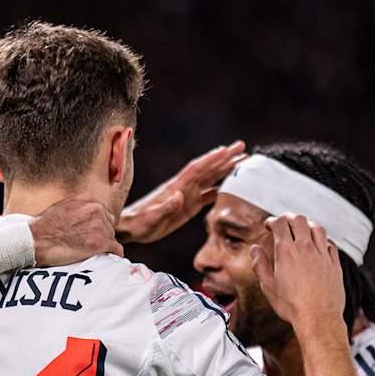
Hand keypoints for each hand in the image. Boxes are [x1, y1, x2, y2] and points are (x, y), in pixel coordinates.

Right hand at [28, 194, 123, 265]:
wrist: (36, 240)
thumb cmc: (43, 226)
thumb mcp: (61, 206)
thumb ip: (77, 206)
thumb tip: (83, 213)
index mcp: (87, 198)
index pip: (102, 212)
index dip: (96, 225)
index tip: (90, 234)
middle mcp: (96, 209)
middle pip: (108, 225)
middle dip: (101, 235)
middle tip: (89, 245)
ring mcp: (100, 226)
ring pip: (111, 237)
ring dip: (104, 246)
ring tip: (92, 254)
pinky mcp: (101, 242)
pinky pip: (116, 249)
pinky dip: (114, 255)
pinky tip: (109, 258)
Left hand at [116, 141, 246, 243]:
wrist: (131, 228)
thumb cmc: (139, 222)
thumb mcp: (151, 217)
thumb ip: (166, 207)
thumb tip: (180, 195)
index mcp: (176, 187)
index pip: (197, 169)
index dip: (212, 159)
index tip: (227, 149)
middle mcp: (184, 188)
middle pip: (208, 169)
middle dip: (225, 158)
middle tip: (243, 147)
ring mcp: (187, 196)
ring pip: (210, 179)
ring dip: (225, 170)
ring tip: (242, 162)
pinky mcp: (188, 207)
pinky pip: (206, 195)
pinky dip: (219, 189)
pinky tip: (229, 187)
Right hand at [251, 214, 345, 331]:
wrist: (318, 318)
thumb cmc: (291, 305)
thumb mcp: (268, 286)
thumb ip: (259, 264)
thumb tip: (255, 249)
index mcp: (286, 252)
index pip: (280, 223)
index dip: (273, 221)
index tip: (269, 225)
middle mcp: (306, 249)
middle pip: (299, 220)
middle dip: (289, 218)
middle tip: (284, 223)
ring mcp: (322, 255)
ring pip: (317, 228)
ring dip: (307, 225)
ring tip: (302, 230)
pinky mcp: (334, 263)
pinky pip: (330, 243)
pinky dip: (322, 240)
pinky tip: (318, 245)